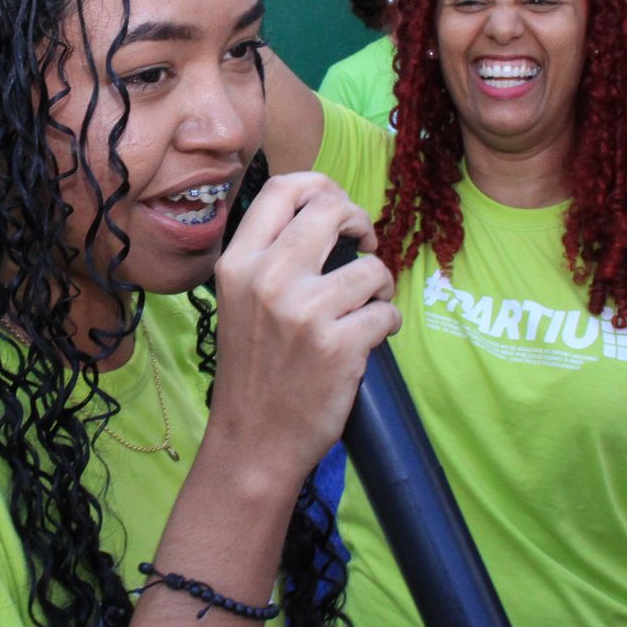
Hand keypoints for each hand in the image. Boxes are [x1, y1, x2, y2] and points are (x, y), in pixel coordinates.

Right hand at [207, 172, 398, 488]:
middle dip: (361, 224)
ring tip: (363, 310)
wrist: (251, 440)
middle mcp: (268, 279)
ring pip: (372, 267)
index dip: (322, 186)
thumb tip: (324, 214)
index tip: (338, 208)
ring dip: (379, 287)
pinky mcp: (339, 346)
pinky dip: (386, 326)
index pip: (284, 189)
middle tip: (363, 248)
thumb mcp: (240, 299)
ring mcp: (304, 312)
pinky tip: (366, 342)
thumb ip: (270, 256)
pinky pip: (387, 314)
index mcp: (238, 263)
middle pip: (334, 211)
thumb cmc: (253, 368)